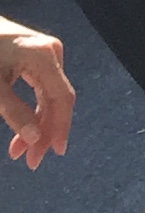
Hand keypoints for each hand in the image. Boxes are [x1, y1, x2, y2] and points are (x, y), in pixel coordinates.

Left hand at [0, 21, 71, 168]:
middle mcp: (51, 52)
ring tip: (19, 150)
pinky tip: (24, 127)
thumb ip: (14, 112)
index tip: (53, 153)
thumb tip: (34, 138)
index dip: (60, 128)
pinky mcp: (35, 55)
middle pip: (56, 99)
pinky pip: (41, 88)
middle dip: (43, 132)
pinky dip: (32, 109)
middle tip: (30, 160)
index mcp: (44, 56)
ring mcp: (44, 52)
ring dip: (37, 124)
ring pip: (48, 96)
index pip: (61, 98)